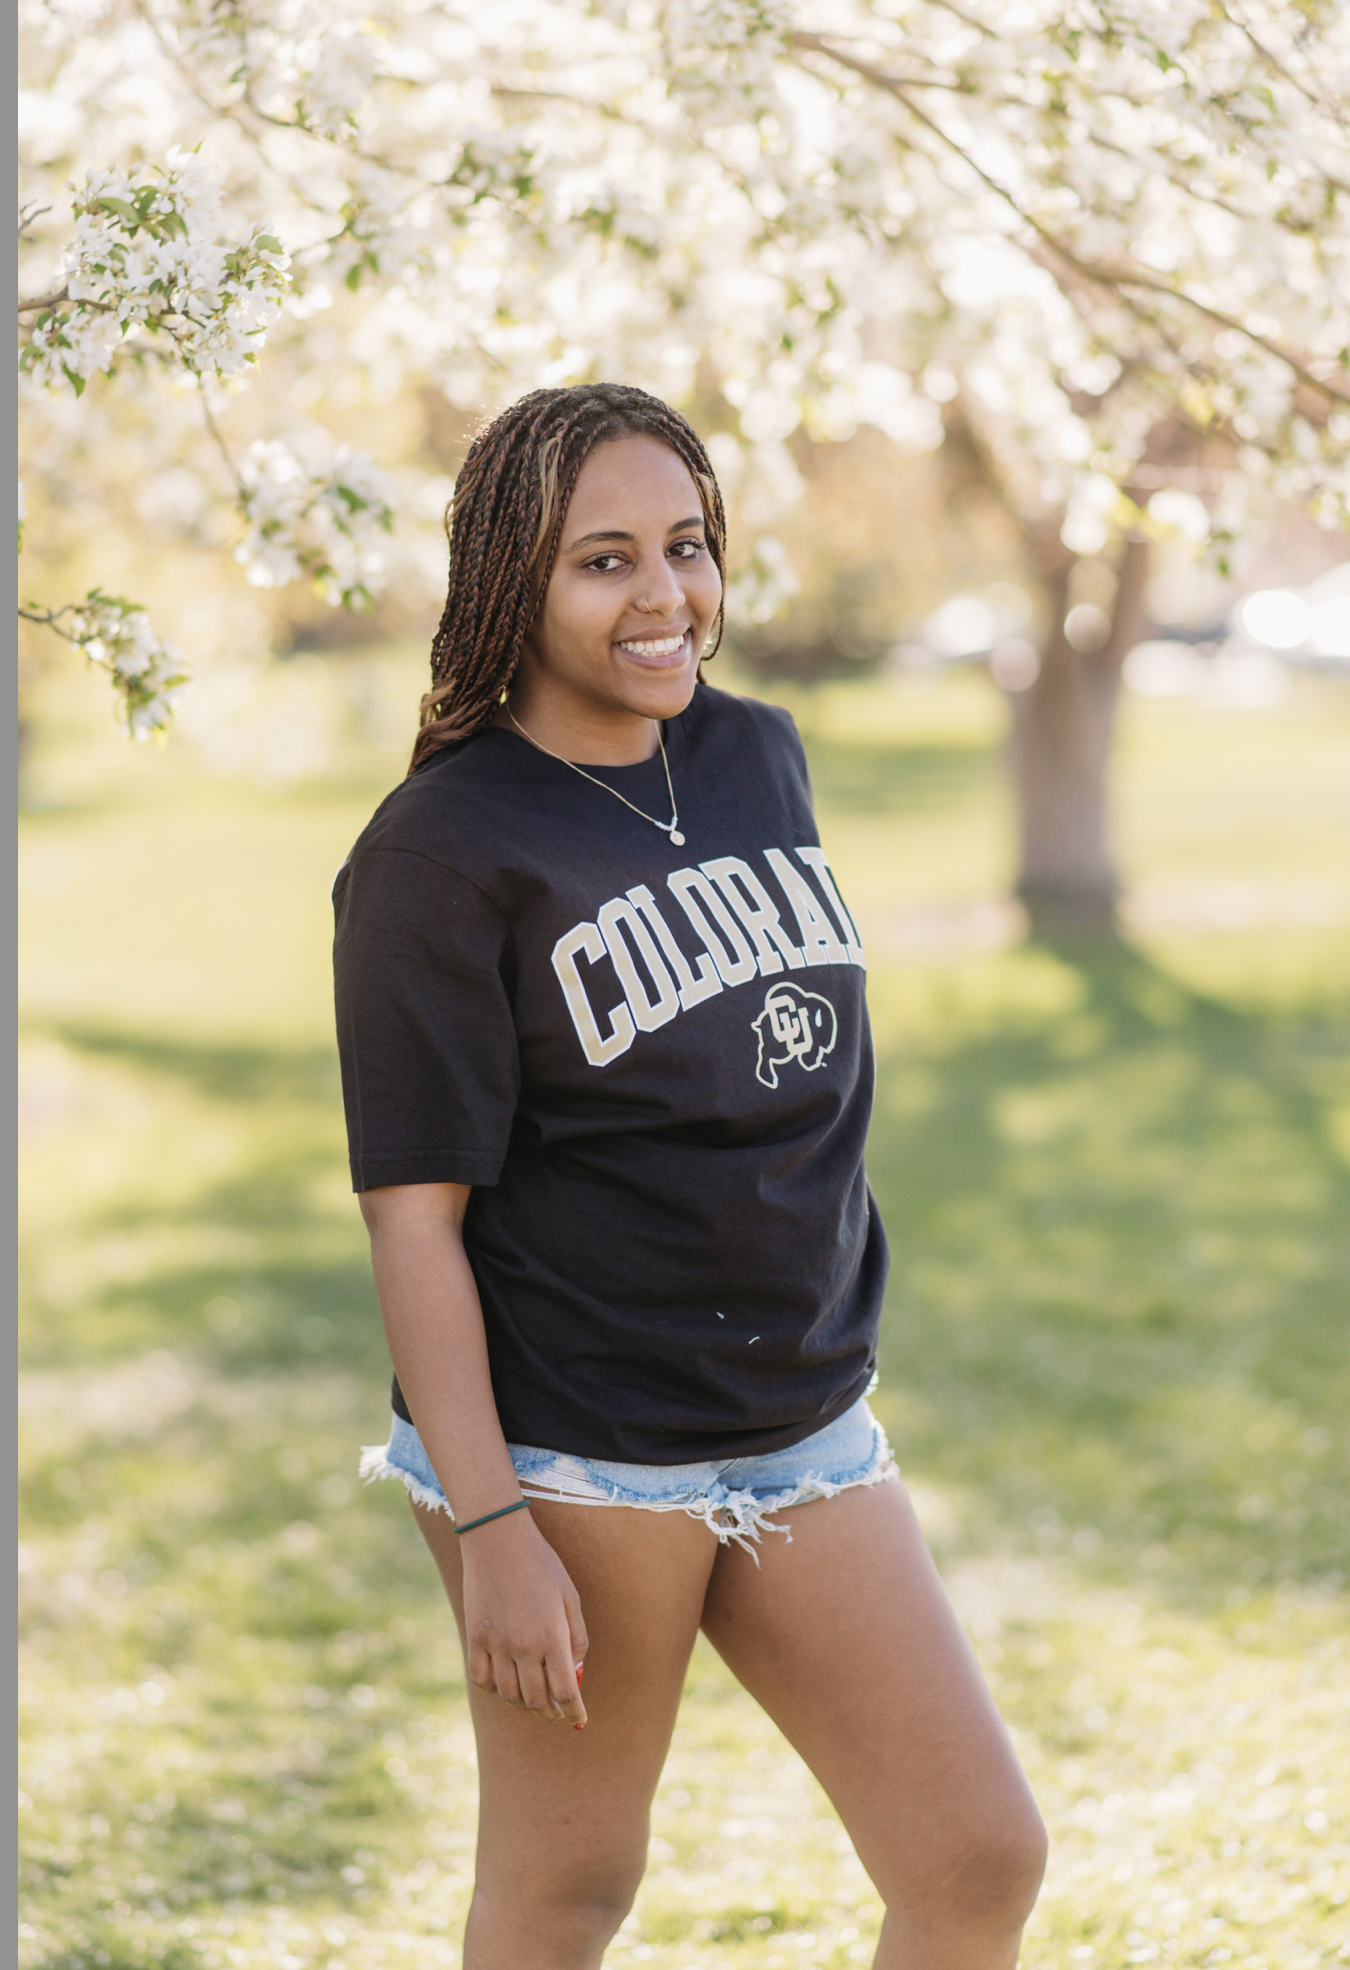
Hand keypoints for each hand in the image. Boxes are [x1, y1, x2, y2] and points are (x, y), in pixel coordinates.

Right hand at [460, 1511, 588, 1726]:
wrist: (498, 1540)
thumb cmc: (541, 1565)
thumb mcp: (570, 1596)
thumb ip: (577, 1636)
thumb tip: (575, 1670)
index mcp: (552, 1636)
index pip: (565, 1691)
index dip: (574, 1711)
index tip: (579, 1720)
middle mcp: (523, 1647)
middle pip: (537, 1700)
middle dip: (551, 1713)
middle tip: (558, 1713)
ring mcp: (496, 1645)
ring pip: (509, 1695)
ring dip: (524, 1705)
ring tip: (535, 1701)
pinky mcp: (474, 1638)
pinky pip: (481, 1680)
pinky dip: (494, 1690)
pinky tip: (505, 1685)